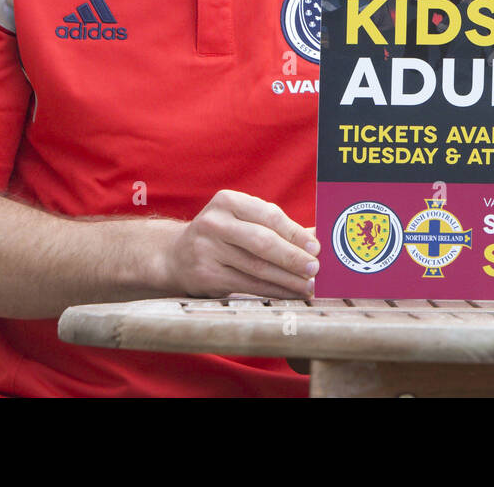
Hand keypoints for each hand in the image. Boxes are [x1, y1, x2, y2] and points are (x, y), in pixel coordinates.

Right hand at [167, 190, 318, 299]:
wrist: (175, 256)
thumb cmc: (223, 235)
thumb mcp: (244, 220)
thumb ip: (277, 226)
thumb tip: (317, 236)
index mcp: (227, 201)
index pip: (269, 216)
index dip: (295, 234)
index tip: (317, 247)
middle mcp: (214, 223)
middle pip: (262, 242)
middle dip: (293, 258)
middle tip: (315, 268)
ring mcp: (206, 250)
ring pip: (257, 268)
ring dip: (287, 279)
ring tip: (307, 286)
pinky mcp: (206, 275)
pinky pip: (247, 285)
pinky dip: (272, 290)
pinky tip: (288, 293)